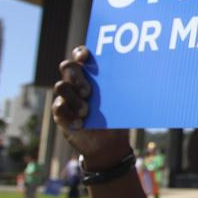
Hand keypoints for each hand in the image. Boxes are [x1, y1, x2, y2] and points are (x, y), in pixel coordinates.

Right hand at [53, 46, 129, 168]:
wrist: (108, 143)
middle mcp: (76, 81)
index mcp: (92, 74)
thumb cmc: (116, 116)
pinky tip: (80, 123)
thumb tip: (138, 76)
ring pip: (61, 86)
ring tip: (86, 111)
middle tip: (88, 91)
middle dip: (77, 77)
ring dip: (74, 98)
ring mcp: (67, 96)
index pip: (81, 56)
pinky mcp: (61, 113)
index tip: (85, 58)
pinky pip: (58, 107)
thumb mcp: (120, 101)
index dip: (81, 53)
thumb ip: (122, 88)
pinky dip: (69, 115)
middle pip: (68, 67)